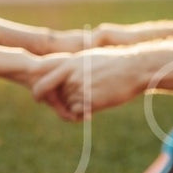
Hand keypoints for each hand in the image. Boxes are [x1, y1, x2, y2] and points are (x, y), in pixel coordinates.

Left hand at [30, 48, 147, 120]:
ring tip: (90, 104)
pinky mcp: (90, 100)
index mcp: (70, 62)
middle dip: (58, 103)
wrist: (134, 67)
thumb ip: (74, 67)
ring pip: (65, 105)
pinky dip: (81, 115)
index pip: (43, 76)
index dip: (38, 90)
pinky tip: (92, 111)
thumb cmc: (115, 63)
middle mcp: (71, 75)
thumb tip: (64, 77)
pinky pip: (75, 113)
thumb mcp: (90, 58)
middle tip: (69, 108)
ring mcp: (80, 87)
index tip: (38, 98)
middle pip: (54, 95)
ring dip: (74, 109)